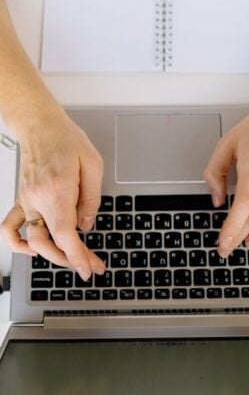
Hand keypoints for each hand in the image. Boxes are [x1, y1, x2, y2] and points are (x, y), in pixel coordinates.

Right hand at [0, 107, 104, 279]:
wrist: (39, 125)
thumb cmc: (67, 139)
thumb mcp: (93, 164)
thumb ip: (91, 199)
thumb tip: (86, 225)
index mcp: (58, 189)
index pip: (64, 233)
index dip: (77, 256)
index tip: (89, 269)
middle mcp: (38, 198)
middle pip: (50, 242)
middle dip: (72, 259)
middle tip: (91, 263)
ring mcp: (26, 200)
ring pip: (32, 240)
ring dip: (52, 255)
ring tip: (71, 258)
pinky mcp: (21, 198)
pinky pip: (10, 227)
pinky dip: (18, 244)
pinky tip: (34, 250)